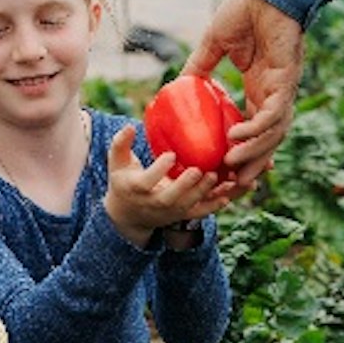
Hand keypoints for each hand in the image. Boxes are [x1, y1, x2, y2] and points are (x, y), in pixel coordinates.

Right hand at [102, 124, 235, 245]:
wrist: (128, 215)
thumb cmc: (123, 181)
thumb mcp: (116, 163)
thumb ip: (120, 144)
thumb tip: (129, 126)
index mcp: (136, 188)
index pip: (146, 182)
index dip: (158, 170)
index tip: (171, 155)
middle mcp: (152, 203)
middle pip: (168, 198)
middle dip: (184, 186)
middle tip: (199, 170)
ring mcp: (168, 211)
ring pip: (186, 206)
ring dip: (202, 193)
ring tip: (215, 177)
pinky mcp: (181, 215)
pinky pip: (198, 213)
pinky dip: (212, 207)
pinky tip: (227, 197)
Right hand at [184, 0, 304, 186]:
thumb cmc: (244, 9)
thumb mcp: (213, 44)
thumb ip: (199, 66)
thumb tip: (178, 83)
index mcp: (262, 86)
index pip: (258, 126)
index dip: (245, 148)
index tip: (225, 163)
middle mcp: (275, 92)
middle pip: (269, 138)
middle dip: (253, 162)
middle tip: (231, 182)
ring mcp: (283, 87)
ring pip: (274, 132)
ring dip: (253, 152)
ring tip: (229, 165)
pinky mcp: (286, 80)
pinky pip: (273, 114)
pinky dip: (256, 130)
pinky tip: (235, 137)